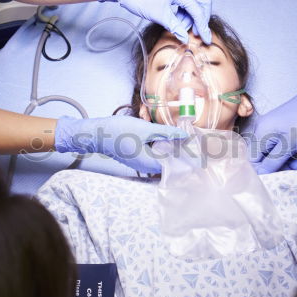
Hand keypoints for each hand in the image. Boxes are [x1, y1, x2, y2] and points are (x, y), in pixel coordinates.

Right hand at [54, 115, 186, 174]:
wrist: (94, 134)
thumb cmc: (116, 132)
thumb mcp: (145, 129)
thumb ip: (167, 132)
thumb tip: (185, 135)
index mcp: (149, 163)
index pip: (175, 167)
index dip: (189, 161)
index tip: (201, 155)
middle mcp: (146, 167)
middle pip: (170, 164)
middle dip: (183, 155)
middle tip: (197, 145)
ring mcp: (140, 162)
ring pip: (162, 159)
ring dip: (173, 151)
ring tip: (186, 140)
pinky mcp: (137, 156)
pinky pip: (155, 155)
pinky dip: (163, 149)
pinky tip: (168, 138)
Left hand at [91, 0, 211, 44]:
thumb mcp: (159, 15)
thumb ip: (175, 27)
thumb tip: (185, 38)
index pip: (198, 10)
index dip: (203, 26)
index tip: (206, 39)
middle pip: (202, 1)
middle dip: (201, 17)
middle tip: (195, 32)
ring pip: (192, 0)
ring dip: (190, 15)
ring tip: (179, 26)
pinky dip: (182, 10)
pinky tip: (174, 19)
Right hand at [251, 79, 296, 173]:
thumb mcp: (290, 145)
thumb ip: (273, 162)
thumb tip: (261, 174)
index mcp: (260, 133)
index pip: (252, 160)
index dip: (261, 171)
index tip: (274, 178)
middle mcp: (259, 128)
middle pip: (257, 155)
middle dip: (268, 166)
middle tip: (283, 172)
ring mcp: (267, 126)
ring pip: (265, 150)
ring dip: (274, 159)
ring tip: (288, 164)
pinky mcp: (275, 126)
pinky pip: (272, 144)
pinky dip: (278, 152)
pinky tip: (288, 156)